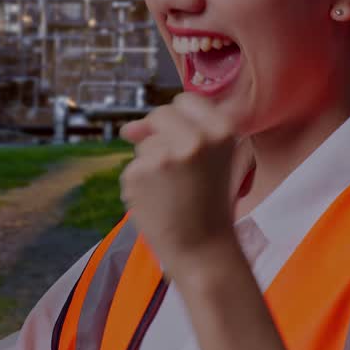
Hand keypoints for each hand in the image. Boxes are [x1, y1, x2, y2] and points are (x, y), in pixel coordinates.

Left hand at [118, 92, 250, 276]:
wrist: (202, 250)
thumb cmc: (207, 203)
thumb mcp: (211, 158)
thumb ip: (176, 132)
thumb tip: (128, 128)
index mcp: (221, 130)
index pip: (186, 99)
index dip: (179, 119)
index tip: (183, 138)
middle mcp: (194, 138)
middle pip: (160, 115)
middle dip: (160, 136)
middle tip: (176, 169)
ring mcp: (164, 155)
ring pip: (144, 143)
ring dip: (150, 162)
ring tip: (172, 191)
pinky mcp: (138, 173)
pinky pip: (133, 166)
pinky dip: (140, 183)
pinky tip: (158, 201)